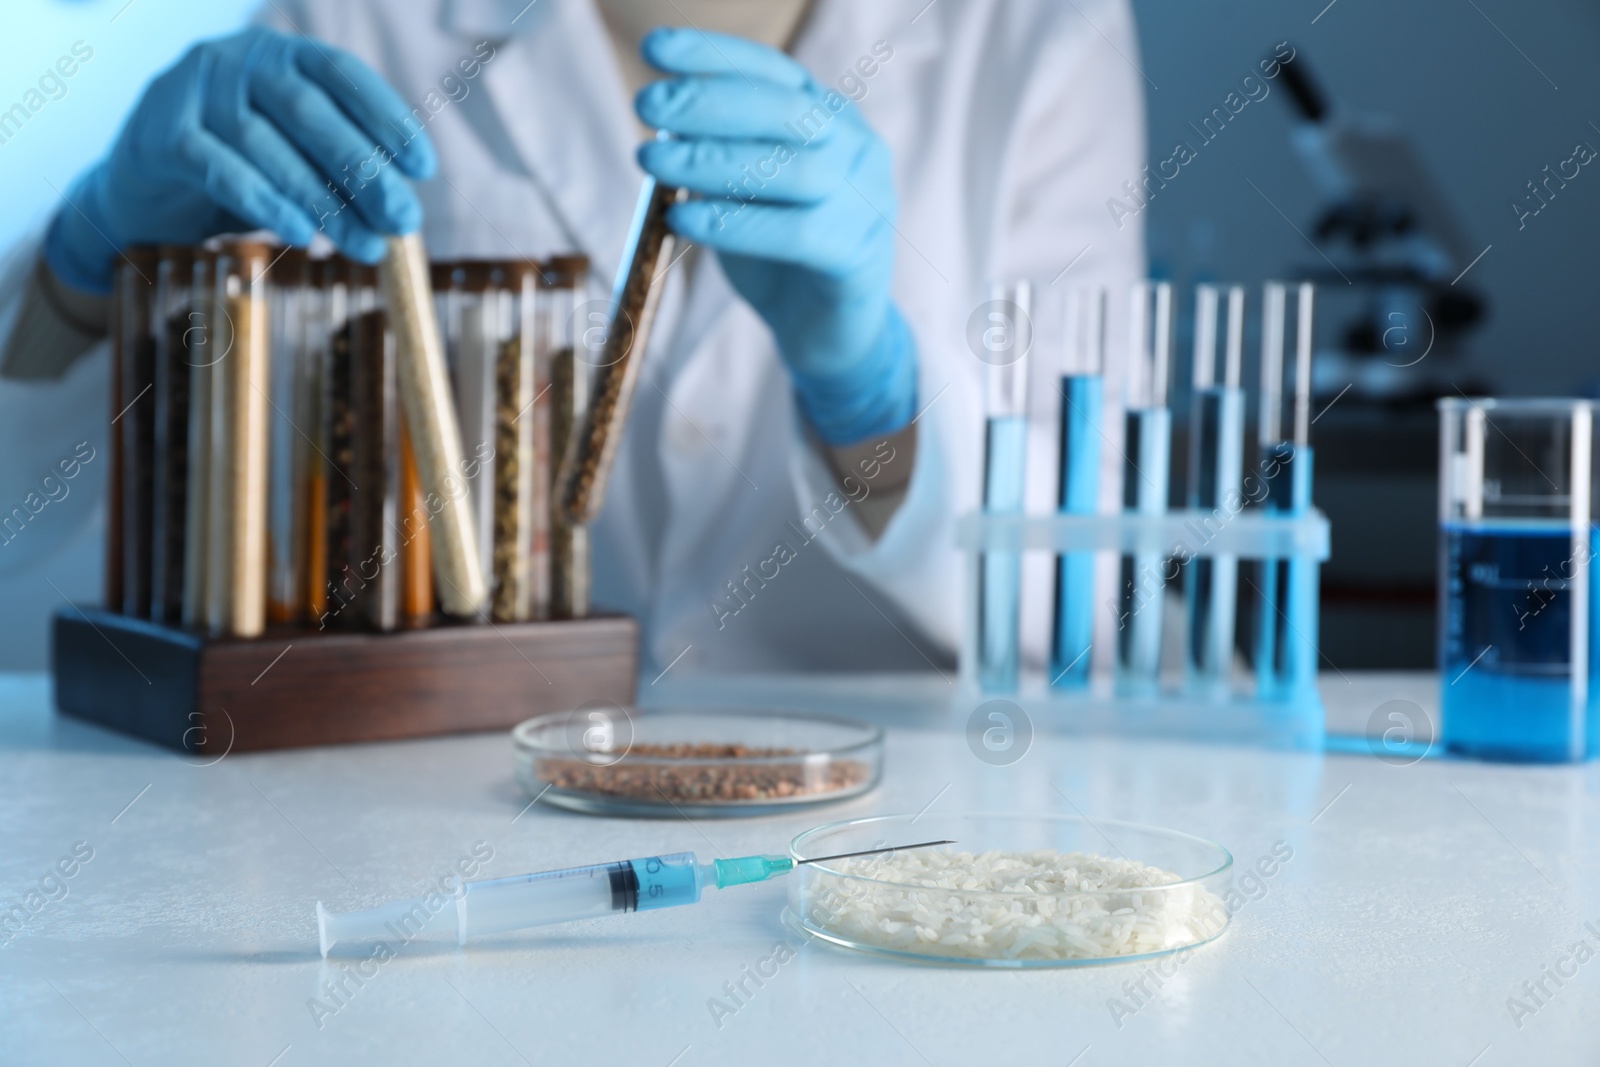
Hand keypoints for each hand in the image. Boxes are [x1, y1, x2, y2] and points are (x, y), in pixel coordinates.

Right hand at [44, 27, 434, 293]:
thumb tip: (400, 214)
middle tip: (404, 221)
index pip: (343, 75)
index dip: (387, 119)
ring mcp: (195, 90)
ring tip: (366, 245)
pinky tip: (304, 234)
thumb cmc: (239, 168)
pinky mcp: (160, 133)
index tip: (424, 169)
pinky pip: (221, 170)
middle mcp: (238, 59)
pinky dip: (267, 203)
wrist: (145, 189)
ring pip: (269, 145)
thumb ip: (339, 171)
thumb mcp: (295, 158)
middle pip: (311, 112)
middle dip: (365, 172)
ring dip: (325, 201)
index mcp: (281, 54)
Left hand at [634, 28, 915, 445]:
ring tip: (652, 161)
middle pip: (786, 110)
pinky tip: (683, 222)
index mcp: (827, 119)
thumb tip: (662, 122)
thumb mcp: (741, 191)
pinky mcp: (855, 256)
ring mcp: (864, 201)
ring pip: (790, 169)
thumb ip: (716, 156)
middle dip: (709, 102)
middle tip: (647, 104)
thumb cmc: (777, 253)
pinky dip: (733, 224)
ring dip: (712, 161)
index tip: (654, 48)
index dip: (715, 55)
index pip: (774, 72)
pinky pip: (794, 233)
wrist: (825, 331)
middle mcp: (854, 149)